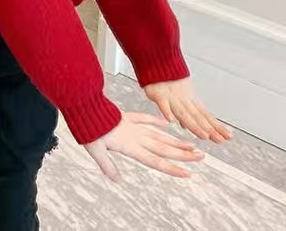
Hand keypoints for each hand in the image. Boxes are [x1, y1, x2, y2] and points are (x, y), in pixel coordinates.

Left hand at [84, 112, 204, 181]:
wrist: (85, 106)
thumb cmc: (89, 129)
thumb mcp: (95, 150)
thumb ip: (107, 165)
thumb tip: (117, 180)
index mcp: (130, 146)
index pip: (154, 160)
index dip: (172, 168)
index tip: (188, 173)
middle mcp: (136, 136)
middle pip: (163, 148)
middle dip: (183, 154)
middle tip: (200, 157)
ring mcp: (133, 125)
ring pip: (158, 134)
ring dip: (175, 141)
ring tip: (191, 144)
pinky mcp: (127, 116)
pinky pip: (145, 118)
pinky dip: (156, 122)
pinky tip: (166, 124)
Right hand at [144, 78, 232, 142]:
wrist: (158, 60)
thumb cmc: (167, 78)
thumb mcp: (178, 93)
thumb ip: (181, 111)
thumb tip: (184, 125)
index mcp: (190, 99)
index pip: (205, 115)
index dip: (216, 126)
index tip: (227, 136)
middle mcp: (183, 100)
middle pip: (197, 117)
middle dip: (209, 129)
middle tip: (220, 140)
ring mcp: (171, 97)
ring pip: (183, 113)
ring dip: (193, 125)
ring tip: (204, 136)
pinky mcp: (158, 94)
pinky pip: (163, 104)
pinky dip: (167, 112)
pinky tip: (171, 121)